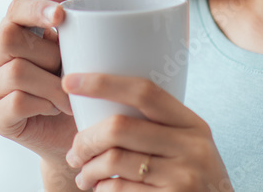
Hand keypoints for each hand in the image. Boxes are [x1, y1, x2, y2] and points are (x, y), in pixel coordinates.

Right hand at [0, 0, 78, 165]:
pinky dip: (43, 104)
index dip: (36, 8)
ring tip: (69, 94)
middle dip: (48, 53)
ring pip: (17, 71)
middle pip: (8, 38)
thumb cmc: (75, 81)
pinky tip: (54, 109)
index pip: (15, 8)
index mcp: (13, 31)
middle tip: (67, 68)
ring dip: (52, 83)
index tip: (61, 15)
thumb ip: (64, 15)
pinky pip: (17, 101)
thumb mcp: (77, 45)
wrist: (77, 129)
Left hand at [62, 73, 232, 190]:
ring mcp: (183, 178)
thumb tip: (100, 102)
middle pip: (119, 128)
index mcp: (193, 124)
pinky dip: (101, 189)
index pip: (144, 91)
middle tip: (74, 153)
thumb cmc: (192, 180)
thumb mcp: (189, 147)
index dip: (103, 83)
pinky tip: (101, 190)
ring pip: (113, 161)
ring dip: (87, 170)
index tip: (70, 81)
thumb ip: (158, 127)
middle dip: (85, 140)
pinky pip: (118, 190)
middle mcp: (192, 148)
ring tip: (84, 176)